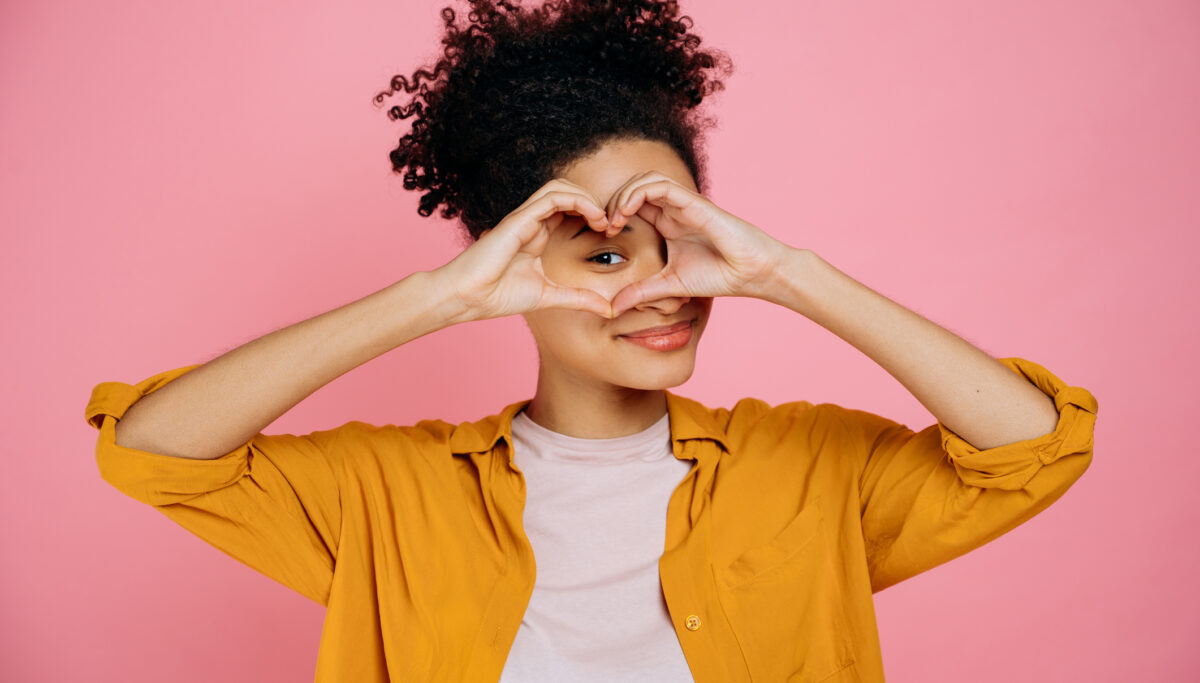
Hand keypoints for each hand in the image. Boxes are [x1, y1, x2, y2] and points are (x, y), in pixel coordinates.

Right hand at [431, 179, 615, 322]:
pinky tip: (593, 218)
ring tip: (603, 220)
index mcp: (537, 234)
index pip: (569, 209)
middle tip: (611, 225)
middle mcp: (532, 221)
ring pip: (561, 188)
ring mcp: (525, 218)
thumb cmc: (498, 295)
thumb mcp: (550, 297)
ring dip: (588, 198)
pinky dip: (578, 201)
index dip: (593, 215)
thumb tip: (609, 310)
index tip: (609, 234)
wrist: (468, 298)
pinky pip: (553, 197)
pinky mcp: (520, 218)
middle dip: (594, 202)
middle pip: (568, 192)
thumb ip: (579, 299)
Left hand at [600, 172, 794, 315]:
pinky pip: (662, 185)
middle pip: (635, 186)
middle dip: (613, 200)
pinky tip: (627, 212)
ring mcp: (684, 204)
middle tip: (604, 225)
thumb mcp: (668, 285)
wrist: (752, 274)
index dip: (613, 212)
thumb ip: (641, 292)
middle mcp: (673, 209)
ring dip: (623, 193)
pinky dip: (639, 192)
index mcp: (667, 223)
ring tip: (615, 219)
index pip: (632, 203)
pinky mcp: (694, 203)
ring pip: (646, 179)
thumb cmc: (719, 276)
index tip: (604, 234)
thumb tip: (612, 308)